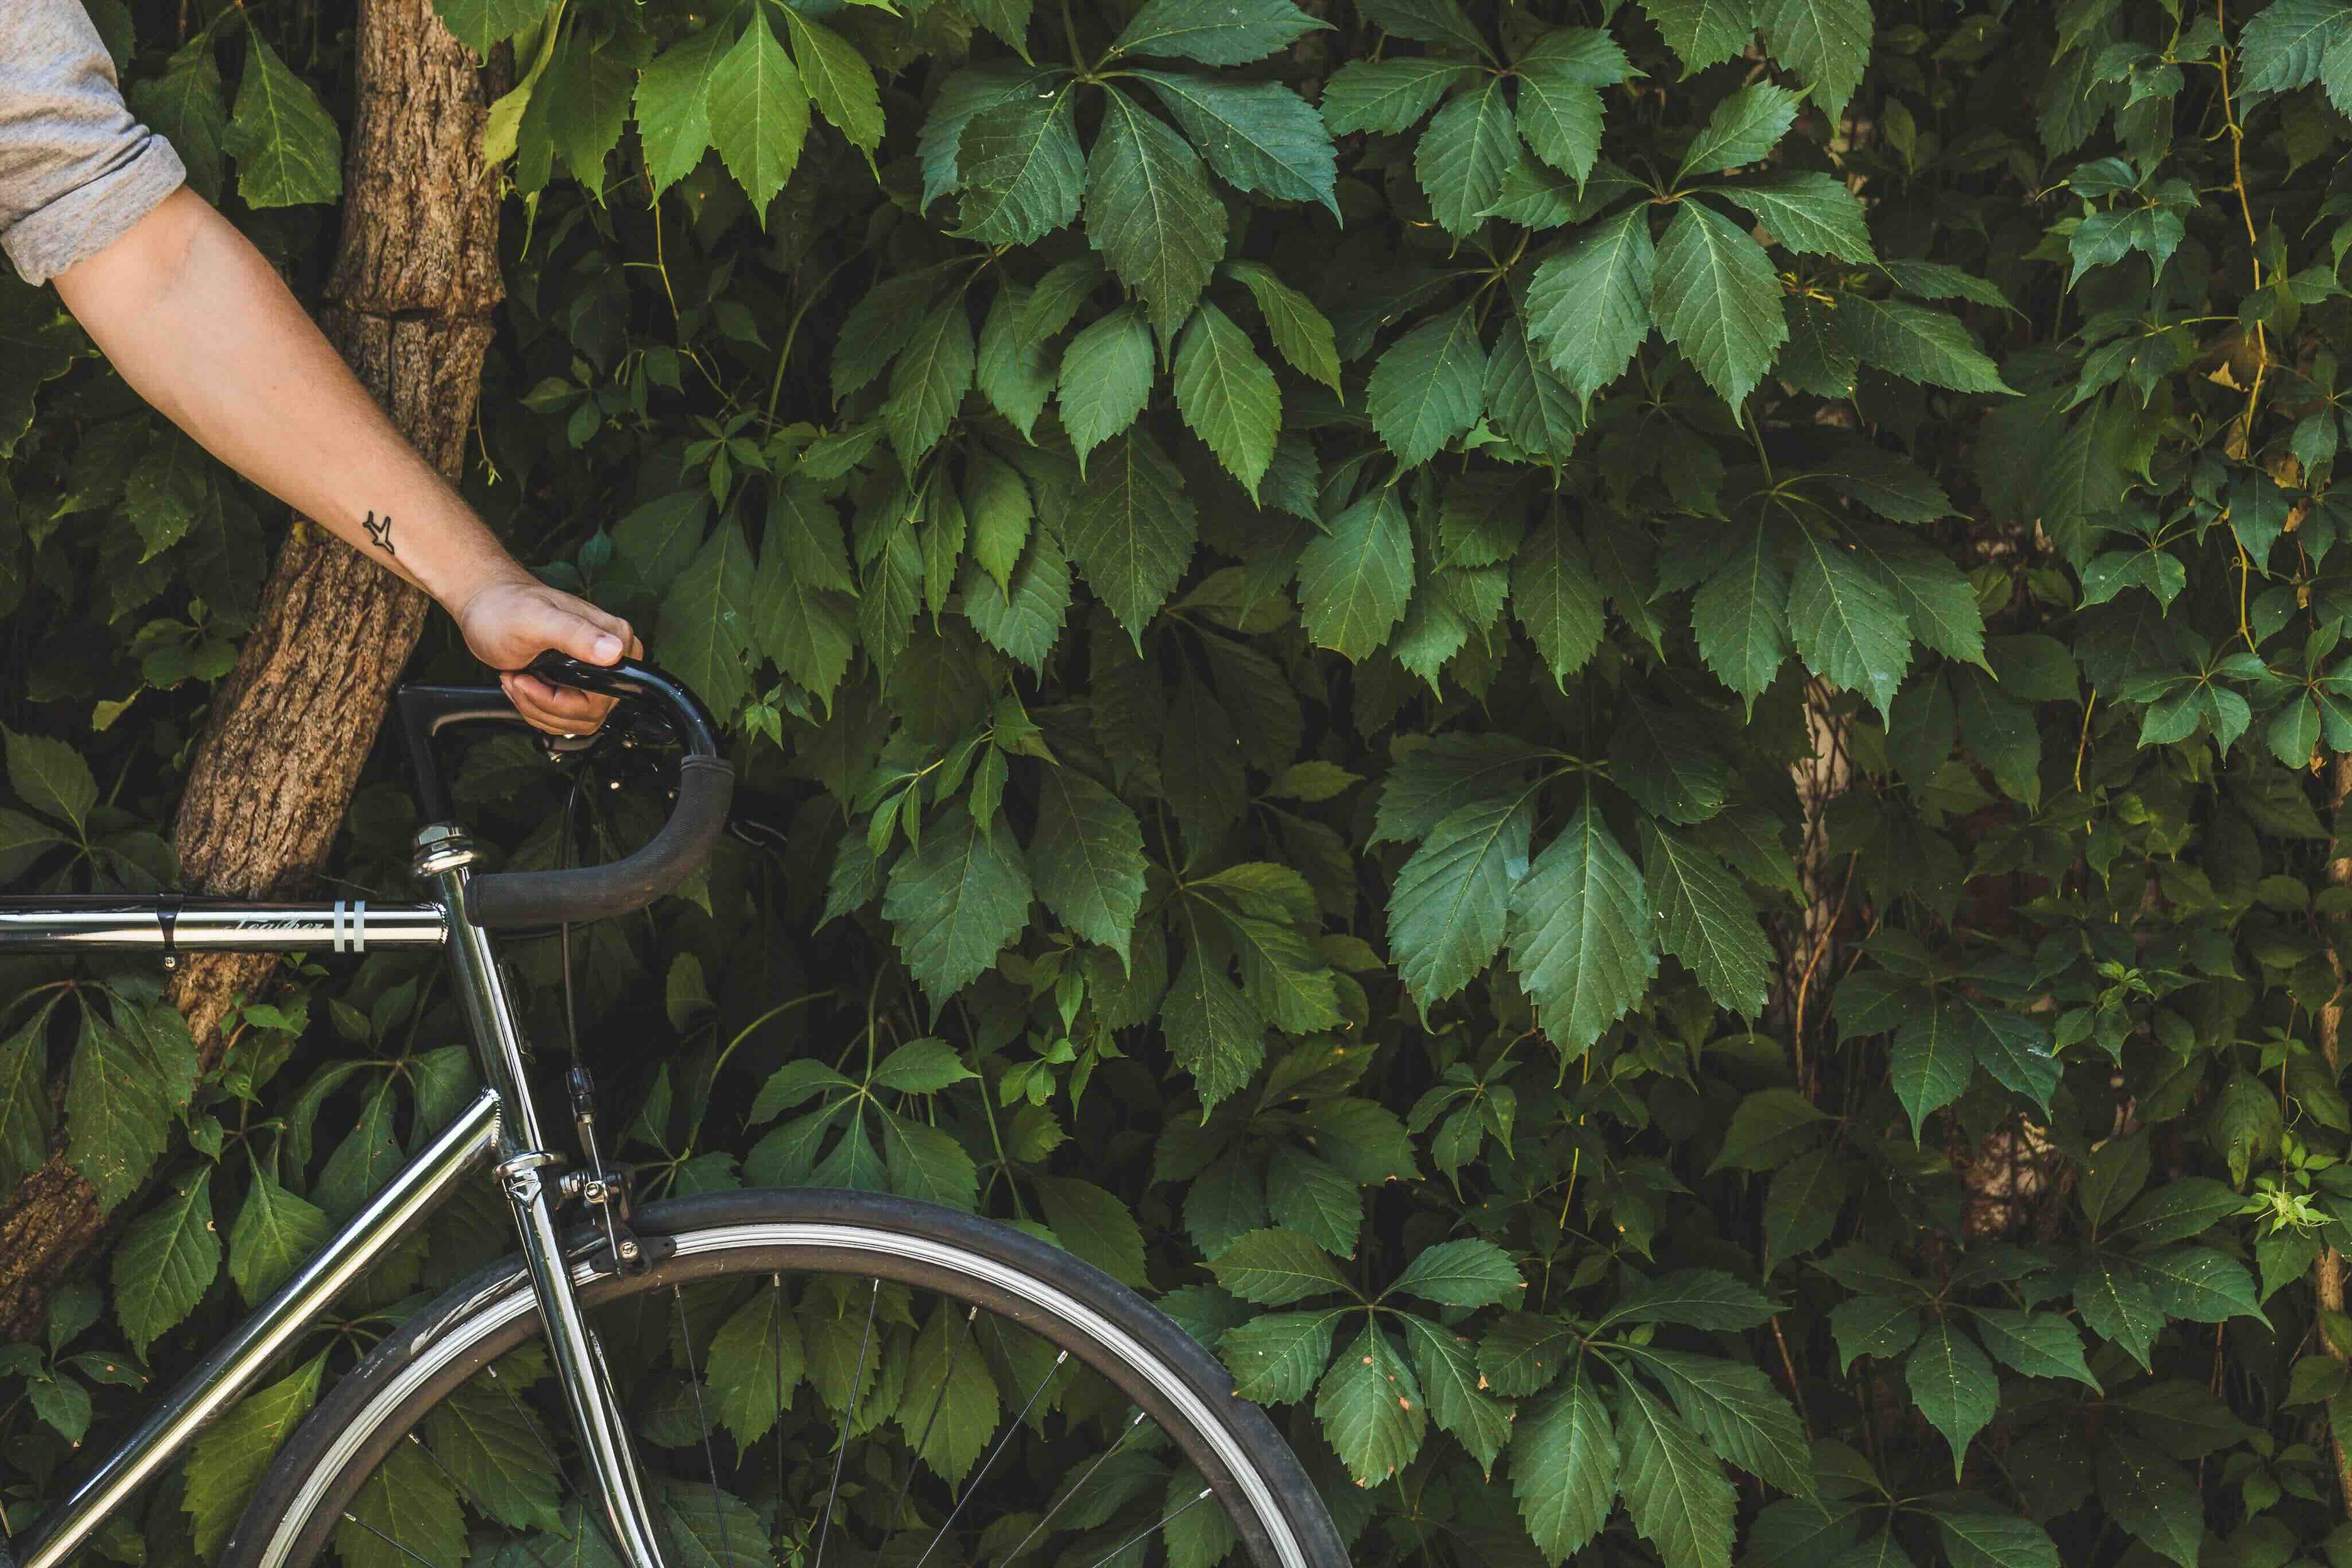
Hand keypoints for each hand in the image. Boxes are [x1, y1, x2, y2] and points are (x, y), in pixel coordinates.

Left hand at [451, 574, 641, 734]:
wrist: (488, 608)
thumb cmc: (507, 608)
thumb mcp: (537, 619)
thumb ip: (576, 634)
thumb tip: (614, 652)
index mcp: (615, 639)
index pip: (606, 694)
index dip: (564, 699)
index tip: (529, 679)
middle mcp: (612, 658)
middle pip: (591, 712)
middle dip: (545, 704)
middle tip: (518, 680)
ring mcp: (596, 675)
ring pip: (577, 720)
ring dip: (537, 708)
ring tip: (517, 679)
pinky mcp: (580, 686)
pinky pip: (567, 718)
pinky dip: (537, 708)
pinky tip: (523, 684)